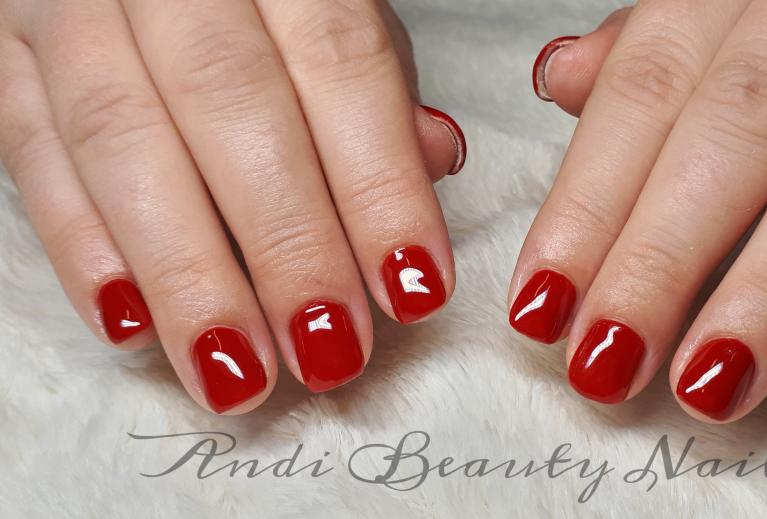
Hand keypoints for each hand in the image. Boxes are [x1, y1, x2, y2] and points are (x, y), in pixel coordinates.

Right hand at [0, 0, 466, 413]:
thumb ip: (375, 77)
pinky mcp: (1, 52)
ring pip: (120, 141)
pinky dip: (81, 247)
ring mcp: (66, 5)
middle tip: (329, 348)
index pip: (340, 62)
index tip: (412, 287)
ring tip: (238, 372)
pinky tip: (134, 324)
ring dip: (185, 274)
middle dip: (286, 242)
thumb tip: (432, 162)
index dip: (380, 183)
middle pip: (229, 105)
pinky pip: (30, 151)